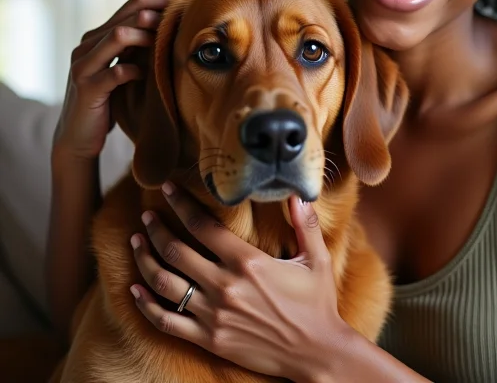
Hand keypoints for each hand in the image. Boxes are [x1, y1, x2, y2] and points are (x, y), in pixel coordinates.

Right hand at [54, 0, 169, 160]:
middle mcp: (86, 46)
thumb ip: (136, 49)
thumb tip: (172, 28)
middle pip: (126, 17)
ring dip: (146, 37)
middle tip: (180, 22)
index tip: (183, 5)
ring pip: (118, 36)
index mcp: (96, 37)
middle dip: (157, 16)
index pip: (130, 6)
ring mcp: (83, 66)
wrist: (78, 137)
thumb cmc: (108, 100)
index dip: (158, 2)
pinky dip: (137, 70)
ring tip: (164, 44)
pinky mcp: (87, 88)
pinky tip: (148, 75)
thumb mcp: (122, 68)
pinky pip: (116, 72)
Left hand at [129, 183, 345, 381]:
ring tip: (137, 242)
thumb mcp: (317, 259)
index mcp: (248, 262)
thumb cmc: (317, 303)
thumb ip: (306, 224)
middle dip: (157, 228)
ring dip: (146, 260)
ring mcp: (213, 314)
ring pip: (165, 283)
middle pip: (176, 251)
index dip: (181, 205)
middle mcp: (225, 286)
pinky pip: (166, 321)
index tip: (167, 188)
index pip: (203, 226)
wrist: (315, 352)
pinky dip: (145, 304)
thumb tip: (299, 194)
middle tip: (147, 214)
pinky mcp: (209, 339)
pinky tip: (135, 289)